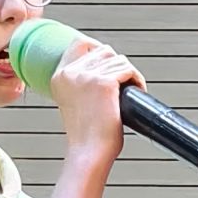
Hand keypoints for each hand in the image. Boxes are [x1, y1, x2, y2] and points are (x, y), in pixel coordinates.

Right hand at [45, 33, 144, 172]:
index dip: (99, 49)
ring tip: (131, 89)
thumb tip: (105, 65)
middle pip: (104, 51)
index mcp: (60, 76)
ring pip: (118, 59)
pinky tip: (138, 91)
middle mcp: (70, 73)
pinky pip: (128, 70)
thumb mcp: (75, 102)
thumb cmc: (87, 135)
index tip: (110, 64)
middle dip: (117, 65)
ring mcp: (86, 76)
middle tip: (124, 84)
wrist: (89, 153)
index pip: (80, 44)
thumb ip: (81, 82)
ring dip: (129, 73)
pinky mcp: (104, 83)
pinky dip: (137, 80)